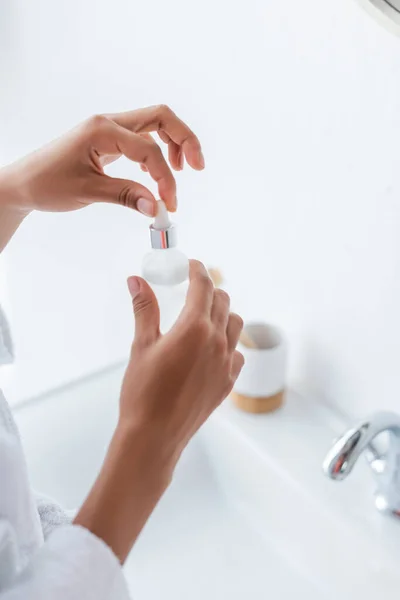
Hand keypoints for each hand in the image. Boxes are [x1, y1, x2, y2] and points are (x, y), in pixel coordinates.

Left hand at [0, 104, 203, 217]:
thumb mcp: (88, 192)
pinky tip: (157, 172)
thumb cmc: (48, 184)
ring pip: (154, 123)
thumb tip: (157, 209)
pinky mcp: (108, 140)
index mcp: (102, 130)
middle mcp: (108, 123)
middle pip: (161, 117)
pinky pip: (142, 137)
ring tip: (182, 170)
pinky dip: (157, 150)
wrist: (24, 183)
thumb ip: (126, 196)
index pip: (149, 149)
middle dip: (184, 139)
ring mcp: (109, 129)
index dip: (165, 178)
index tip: (168, 205)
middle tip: (197, 167)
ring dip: (174, 143)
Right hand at [74, 261, 243, 561]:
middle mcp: (217, 342)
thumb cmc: (143, 392)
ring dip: (222, 314)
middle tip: (194, 289)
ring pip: (235, 325)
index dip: (198, 271)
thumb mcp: (141, 346)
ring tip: (204, 317)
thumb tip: (137, 281)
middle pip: (222, 302)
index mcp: (194, 328)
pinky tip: (211, 348)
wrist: (154, 436)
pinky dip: (227, 342)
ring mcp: (226, 363)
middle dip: (209, 290)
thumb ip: (144, 309)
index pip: (204, 287)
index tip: (193, 265)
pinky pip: (236, 352)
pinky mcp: (228, 382)